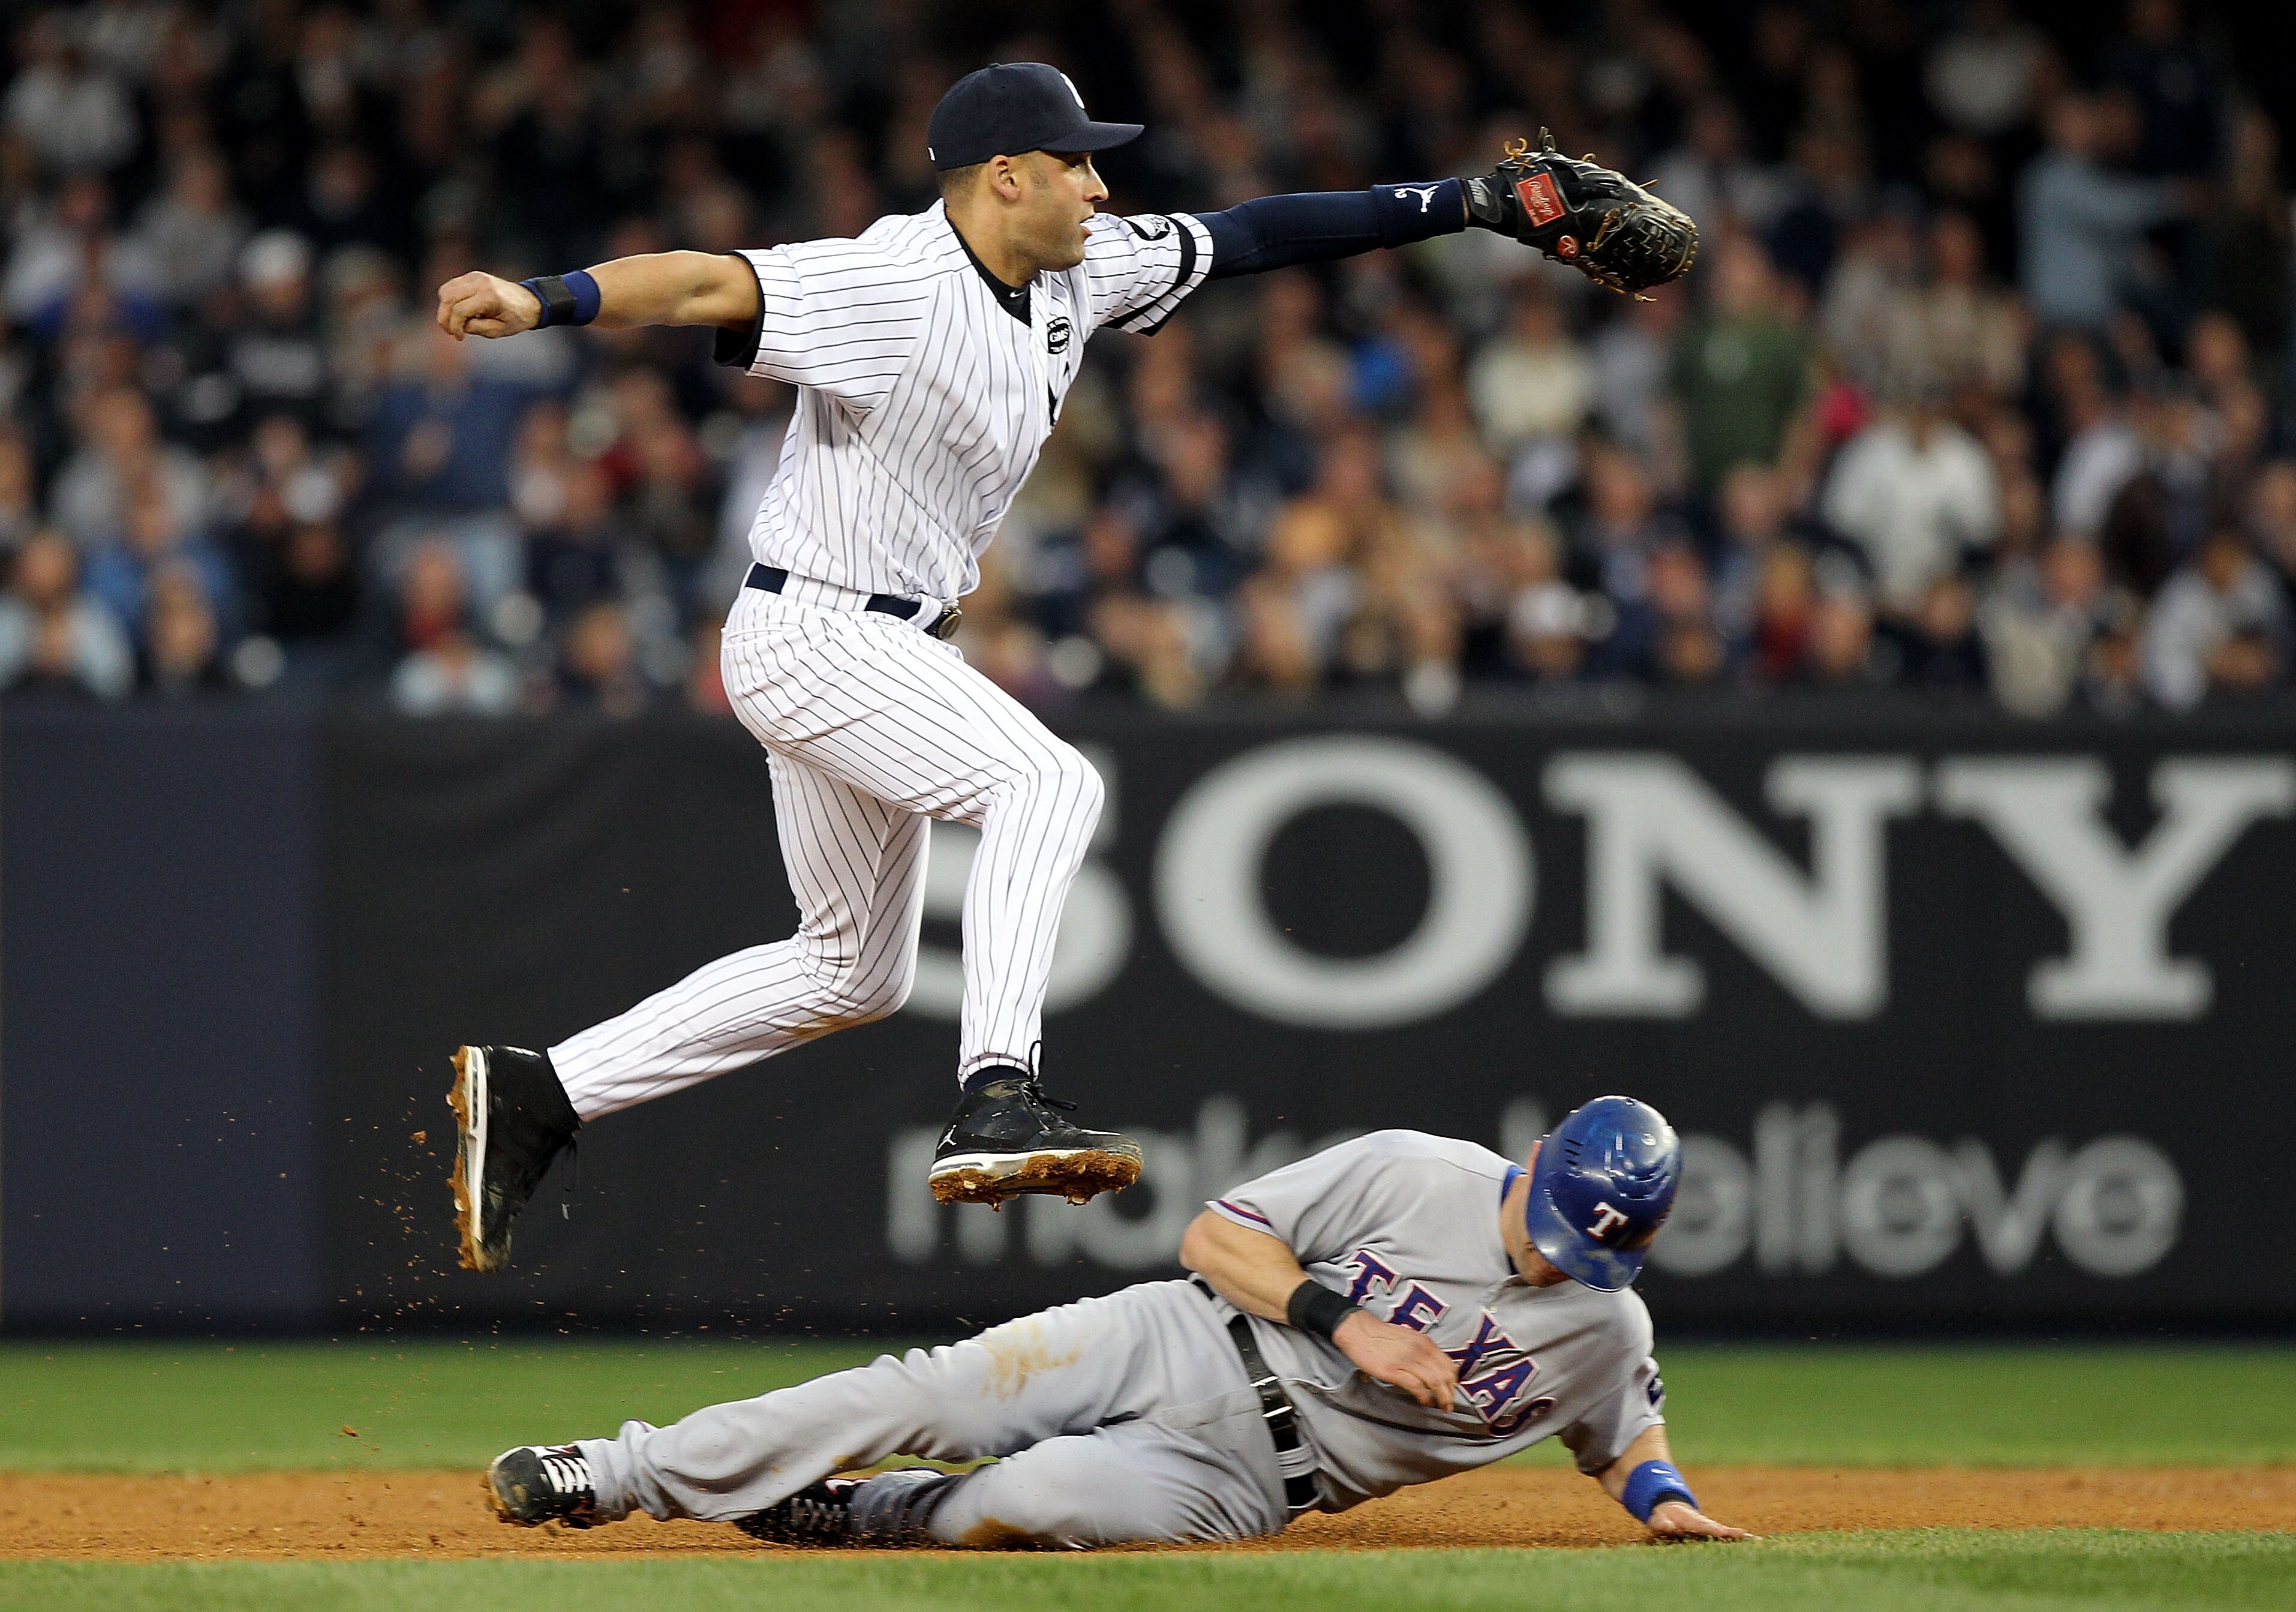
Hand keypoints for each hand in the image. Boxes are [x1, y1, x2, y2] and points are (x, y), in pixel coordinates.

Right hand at [436, 272, 542, 339]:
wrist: (529, 301)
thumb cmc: (516, 318)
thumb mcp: (498, 330)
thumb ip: (476, 328)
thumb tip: (458, 324)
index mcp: (489, 297)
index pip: (460, 311)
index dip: (455, 327)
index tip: (459, 337)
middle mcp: (480, 283)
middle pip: (448, 299)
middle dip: (444, 318)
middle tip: (451, 332)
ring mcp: (475, 276)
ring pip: (446, 291)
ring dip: (444, 308)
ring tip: (454, 323)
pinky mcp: (472, 275)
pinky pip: (451, 286)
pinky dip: (449, 299)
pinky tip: (457, 311)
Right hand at [1334, 1311, 1457, 1410]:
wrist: (1359, 1330)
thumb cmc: (1381, 1335)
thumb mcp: (1409, 1337)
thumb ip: (1422, 1351)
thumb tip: (1433, 1367)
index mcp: (1424, 1342)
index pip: (1449, 1364)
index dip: (1454, 1381)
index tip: (1452, 1390)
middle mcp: (1419, 1350)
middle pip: (1444, 1376)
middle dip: (1450, 1393)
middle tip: (1449, 1404)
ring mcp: (1406, 1360)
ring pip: (1434, 1382)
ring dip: (1441, 1398)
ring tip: (1440, 1406)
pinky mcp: (1393, 1370)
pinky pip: (1416, 1386)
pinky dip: (1424, 1396)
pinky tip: (1424, 1401)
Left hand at [1646, 1499, 1753, 1541]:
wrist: (1669, 1508)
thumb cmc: (1663, 1516)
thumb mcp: (1658, 1519)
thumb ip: (1661, 1523)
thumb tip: (1670, 1527)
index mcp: (1690, 1520)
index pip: (1703, 1526)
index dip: (1712, 1529)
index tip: (1723, 1532)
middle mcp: (1702, 1523)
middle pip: (1718, 1528)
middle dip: (1730, 1532)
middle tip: (1745, 1535)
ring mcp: (1707, 1527)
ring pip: (1723, 1531)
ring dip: (1736, 1535)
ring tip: (1752, 1538)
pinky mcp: (1709, 1531)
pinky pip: (1723, 1534)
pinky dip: (1735, 1536)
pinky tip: (1750, 1539)